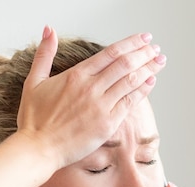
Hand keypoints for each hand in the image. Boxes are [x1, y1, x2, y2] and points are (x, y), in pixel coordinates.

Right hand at [16, 26, 166, 169]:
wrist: (38, 148)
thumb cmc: (34, 120)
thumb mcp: (34, 81)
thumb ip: (44, 54)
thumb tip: (48, 30)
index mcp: (76, 75)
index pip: (111, 53)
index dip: (131, 43)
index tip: (143, 38)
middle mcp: (91, 87)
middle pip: (125, 64)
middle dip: (144, 53)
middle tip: (156, 48)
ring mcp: (101, 106)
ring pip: (131, 81)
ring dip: (149, 68)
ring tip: (160, 61)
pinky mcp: (107, 124)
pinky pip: (129, 103)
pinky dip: (142, 90)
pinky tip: (152, 82)